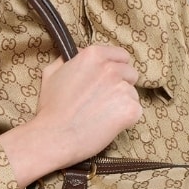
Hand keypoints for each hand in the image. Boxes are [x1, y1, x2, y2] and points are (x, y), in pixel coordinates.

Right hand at [0, 44, 141, 186]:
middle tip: (103, 99)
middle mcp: (111, 68)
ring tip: (102, 114)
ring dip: (122, 102)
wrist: (55, 136)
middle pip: (130, 73)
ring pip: (133, 93)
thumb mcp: (51, 74)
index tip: (107, 79)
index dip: (115, 67)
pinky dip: (126, 118)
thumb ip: (68, 59)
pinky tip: (108, 124)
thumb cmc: (51, 108)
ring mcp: (122, 88)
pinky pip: (136, 110)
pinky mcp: (130, 108)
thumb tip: (78, 53)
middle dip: (120, 85)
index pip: (121, 55)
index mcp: (93, 55)